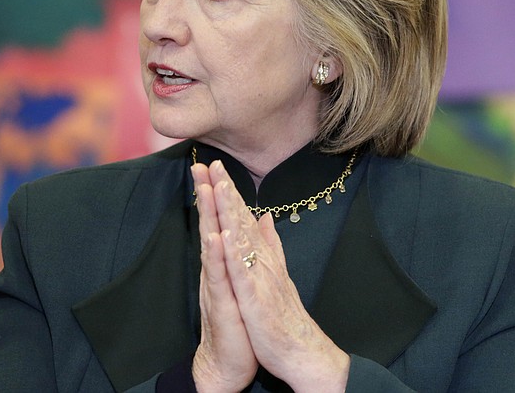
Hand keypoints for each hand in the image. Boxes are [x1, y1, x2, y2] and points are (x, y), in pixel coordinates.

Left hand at [203, 160, 349, 392]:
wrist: (302, 351)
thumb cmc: (284, 315)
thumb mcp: (275, 274)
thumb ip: (270, 243)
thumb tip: (263, 216)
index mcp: (262, 257)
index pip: (243, 218)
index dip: (230, 192)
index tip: (217, 168)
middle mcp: (262, 261)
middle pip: (241, 220)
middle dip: (226, 191)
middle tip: (212, 163)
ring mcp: (259, 278)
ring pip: (242, 239)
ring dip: (230, 212)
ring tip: (219, 186)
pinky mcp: (255, 298)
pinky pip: (241, 272)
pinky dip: (232, 252)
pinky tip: (223, 233)